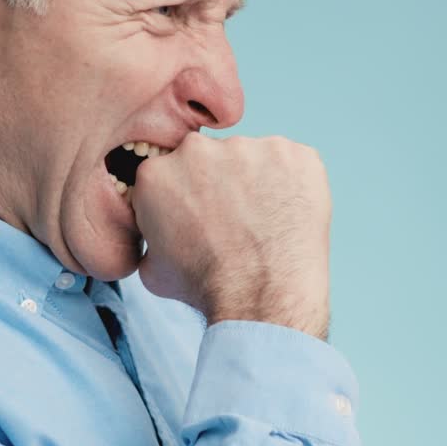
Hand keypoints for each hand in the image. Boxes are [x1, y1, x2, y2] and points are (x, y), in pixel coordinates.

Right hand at [132, 132, 331, 339]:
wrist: (261, 297)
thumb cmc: (207, 287)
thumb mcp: (154, 269)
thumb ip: (151, 236)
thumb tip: (156, 235)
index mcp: (157, 173)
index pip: (172, 172)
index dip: (188, 195)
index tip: (203, 216)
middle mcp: (198, 150)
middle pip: (210, 157)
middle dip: (221, 181)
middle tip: (237, 220)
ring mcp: (248, 148)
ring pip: (252, 158)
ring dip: (258, 181)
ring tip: (266, 222)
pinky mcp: (292, 153)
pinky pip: (294, 161)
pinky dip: (295, 182)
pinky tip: (291, 214)